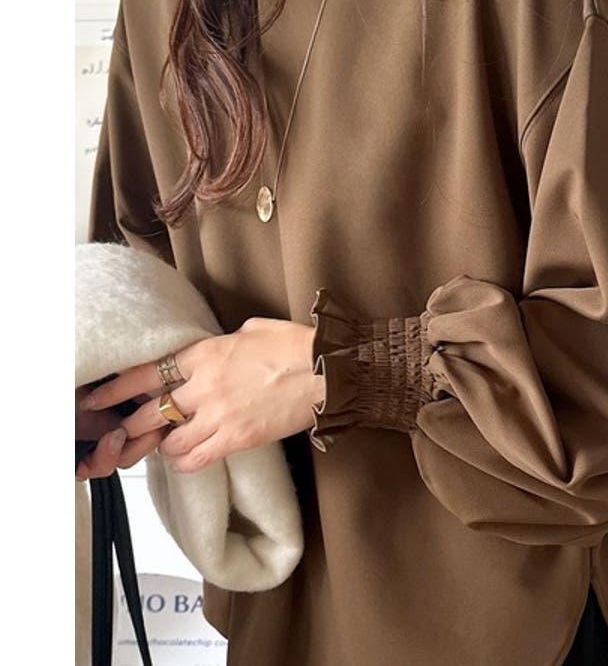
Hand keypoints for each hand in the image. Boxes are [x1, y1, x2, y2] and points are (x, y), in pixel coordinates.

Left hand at [79, 318, 321, 473]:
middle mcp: (205, 385)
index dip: (117, 387)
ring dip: (162, 444)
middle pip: (150, 411)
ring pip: (170, 440)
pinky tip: (185, 458)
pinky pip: (196, 458)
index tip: (98, 396)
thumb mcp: (253, 330)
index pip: (148, 372)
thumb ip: (225, 342)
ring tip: (164, 443)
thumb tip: (217, 351)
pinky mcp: (237, 438)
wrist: (326, 371)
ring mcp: (219, 415)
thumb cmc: (295, 345)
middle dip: (132, 423)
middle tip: (122, 431)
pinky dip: (184, 461)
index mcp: (206, 354)